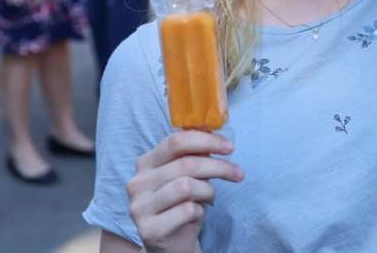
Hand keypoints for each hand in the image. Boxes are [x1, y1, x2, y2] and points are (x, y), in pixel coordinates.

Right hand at [127, 131, 243, 252]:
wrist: (169, 242)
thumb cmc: (181, 203)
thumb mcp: (187, 175)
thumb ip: (196, 155)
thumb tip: (218, 133)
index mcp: (146, 162)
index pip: (176, 141)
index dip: (207, 141)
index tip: (229, 147)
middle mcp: (138, 182)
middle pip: (186, 164)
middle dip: (219, 166)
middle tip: (238, 173)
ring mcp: (140, 206)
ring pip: (187, 186)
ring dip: (208, 190)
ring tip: (210, 197)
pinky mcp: (148, 229)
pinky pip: (186, 210)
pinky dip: (200, 210)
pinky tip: (197, 213)